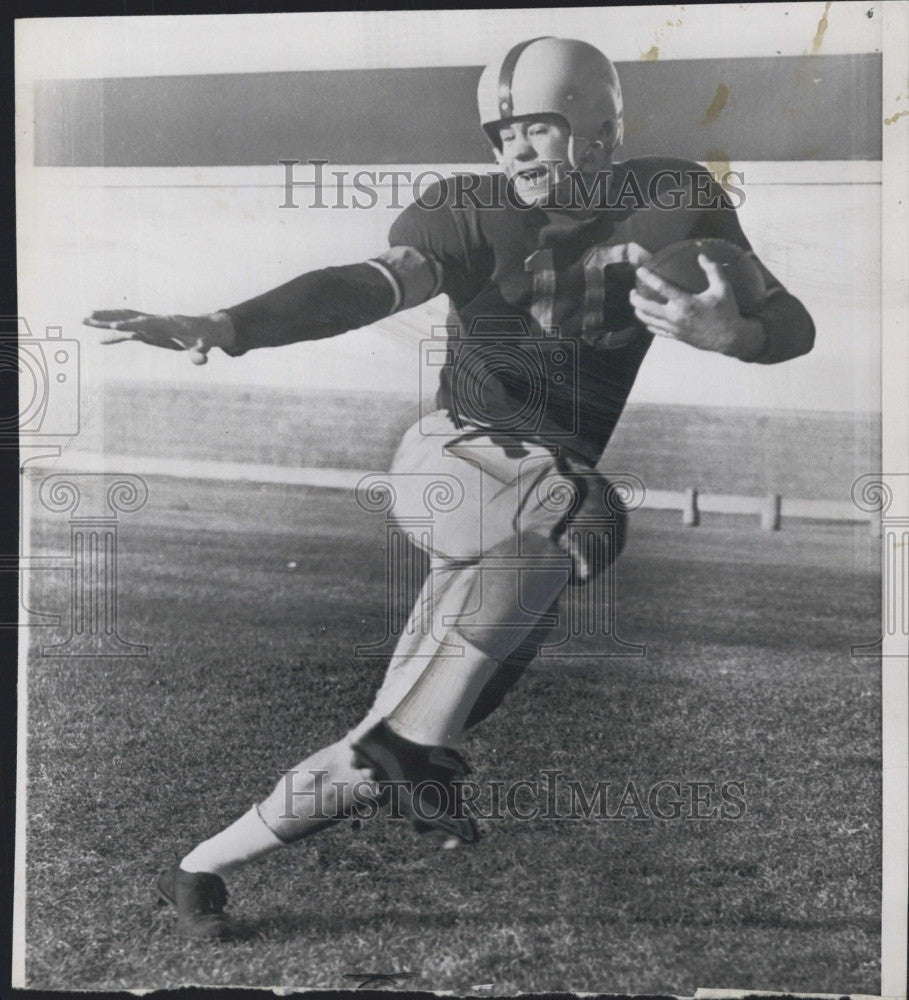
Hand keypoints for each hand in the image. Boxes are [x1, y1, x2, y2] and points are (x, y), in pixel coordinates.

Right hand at [83, 309, 235, 365]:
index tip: (115, 325)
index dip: (131, 324)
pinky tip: (101, 342)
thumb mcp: (204, 346)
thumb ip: (201, 352)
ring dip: (104, 320)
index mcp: (165, 323)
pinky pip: (128, 334)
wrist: (204, 329)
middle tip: (88, 315)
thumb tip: (202, 359)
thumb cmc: (204, 337)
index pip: (145, 322)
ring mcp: (149, 326)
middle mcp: (154, 321)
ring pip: (123, 320)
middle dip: (107, 316)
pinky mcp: (148, 333)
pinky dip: (115, 337)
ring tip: (84, 319)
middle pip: (127, 316)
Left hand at [629, 254, 763, 357]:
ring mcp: (674, 328)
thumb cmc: (727, 311)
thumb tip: (701, 255)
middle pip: (647, 308)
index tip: (639, 271)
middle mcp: (676, 316)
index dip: (649, 278)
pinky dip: (649, 324)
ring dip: (639, 311)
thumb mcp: (723, 288)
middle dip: (636, 299)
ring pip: (649, 321)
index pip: (662, 288)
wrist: (729, 338)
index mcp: (686, 302)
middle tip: (632, 291)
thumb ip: (712, 270)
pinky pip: (657, 331)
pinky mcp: (676, 337)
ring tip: (636, 303)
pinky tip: (647, 319)